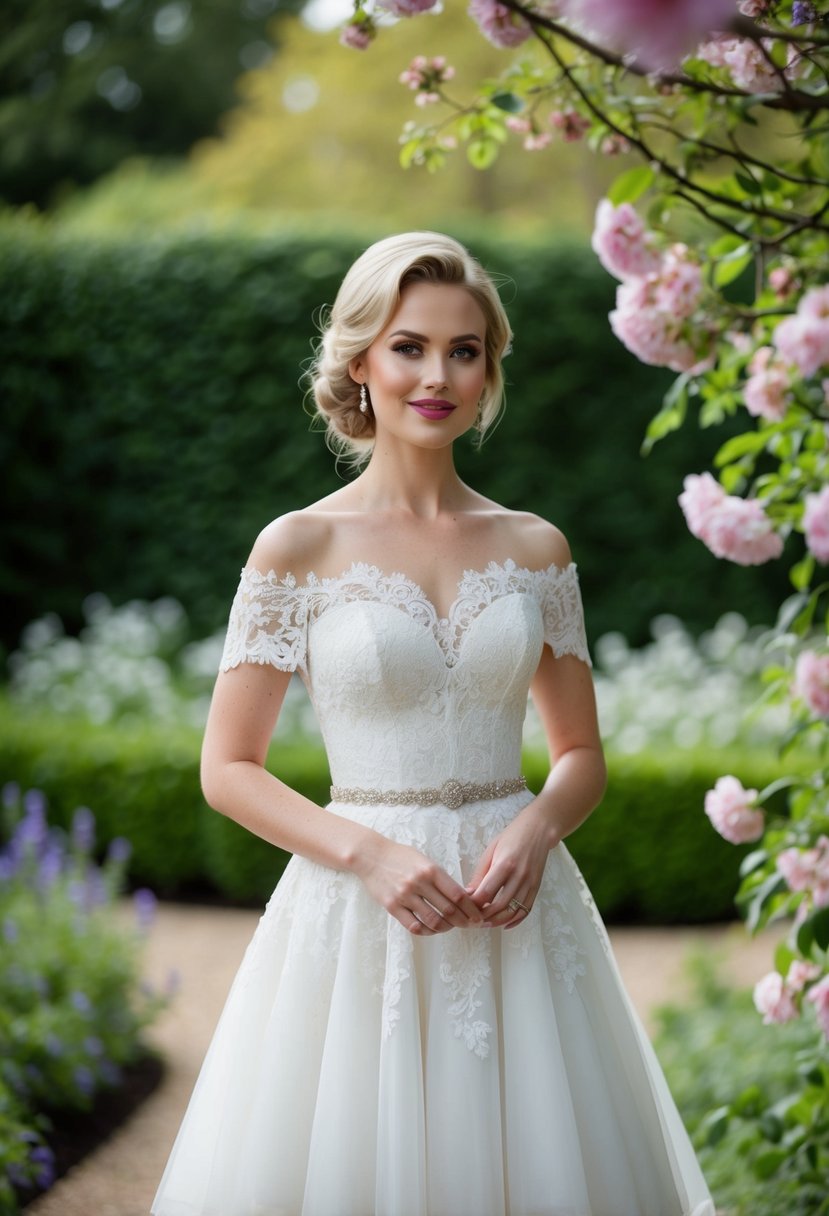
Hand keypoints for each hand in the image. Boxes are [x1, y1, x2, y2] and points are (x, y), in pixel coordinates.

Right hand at [354, 838, 484, 935]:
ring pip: (433, 920)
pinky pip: (414, 926)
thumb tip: (465, 895)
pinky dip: (427, 932)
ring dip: (446, 928)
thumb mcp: (424, 860)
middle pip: (448, 909)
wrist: (370, 856)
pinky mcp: (392, 907)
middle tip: (471, 926)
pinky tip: (432, 930)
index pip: (457, 894)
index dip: (472, 909)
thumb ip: (442, 878)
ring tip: (450, 927)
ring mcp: (405, 896)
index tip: (479, 916)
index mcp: (430, 869)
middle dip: (464, 921)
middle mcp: (419, 883)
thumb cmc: (400, 857)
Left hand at [466, 803, 552, 928]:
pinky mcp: (536, 888)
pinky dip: (515, 920)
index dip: (474, 904)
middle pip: (499, 906)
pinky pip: (526, 910)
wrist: (539, 830)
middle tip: (472, 920)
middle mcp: (519, 876)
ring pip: (513, 911)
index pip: (486, 893)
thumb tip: (468, 894)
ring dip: (498, 921)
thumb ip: (480, 874)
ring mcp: (530, 883)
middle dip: (484, 917)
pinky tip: (505, 924)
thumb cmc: (511, 837)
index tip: (464, 908)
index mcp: (505, 864)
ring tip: (485, 924)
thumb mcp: (491, 851)